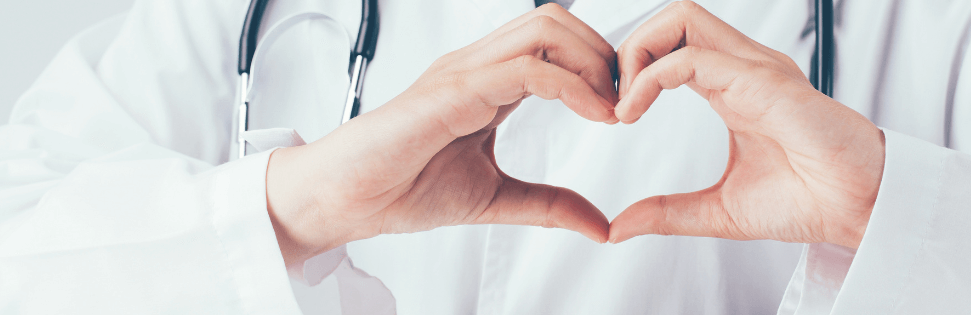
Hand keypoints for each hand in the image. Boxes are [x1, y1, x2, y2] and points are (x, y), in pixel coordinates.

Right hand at [265, 4, 618, 266]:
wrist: (347, 199)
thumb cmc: (400, 188)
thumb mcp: (496, 198)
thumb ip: (549, 205)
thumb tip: (599, 225)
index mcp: (487, 82)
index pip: (555, 44)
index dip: (597, 69)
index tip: (620, 111)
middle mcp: (478, 66)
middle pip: (555, 21)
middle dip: (602, 54)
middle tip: (623, 102)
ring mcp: (465, 71)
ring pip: (545, 29)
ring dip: (592, 63)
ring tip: (610, 108)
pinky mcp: (455, 89)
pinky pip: (526, 68)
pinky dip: (572, 86)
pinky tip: (592, 115)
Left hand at [607, 1, 884, 248]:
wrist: (860, 209)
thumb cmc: (811, 200)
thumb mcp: (719, 210)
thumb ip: (669, 213)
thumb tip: (621, 225)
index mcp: (734, 87)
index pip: (674, 45)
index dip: (633, 70)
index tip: (615, 115)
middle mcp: (743, 68)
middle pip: (674, 17)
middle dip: (629, 49)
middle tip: (613, 101)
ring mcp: (754, 69)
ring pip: (682, 18)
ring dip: (637, 53)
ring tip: (623, 103)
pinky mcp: (763, 82)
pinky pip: (693, 57)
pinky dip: (651, 77)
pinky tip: (634, 111)